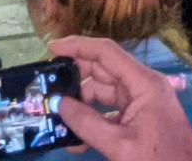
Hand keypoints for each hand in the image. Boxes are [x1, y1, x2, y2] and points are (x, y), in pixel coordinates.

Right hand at [47, 37, 191, 160]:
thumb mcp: (120, 146)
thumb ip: (86, 124)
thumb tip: (58, 104)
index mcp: (144, 83)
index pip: (106, 52)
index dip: (77, 46)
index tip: (50, 49)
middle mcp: (143, 86)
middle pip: (102, 70)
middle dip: (74, 78)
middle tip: (47, 86)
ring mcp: (142, 101)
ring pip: (103, 91)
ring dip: (81, 103)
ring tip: (55, 115)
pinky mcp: (140, 117)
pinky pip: (110, 110)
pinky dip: (93, 119)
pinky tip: (74, 139)